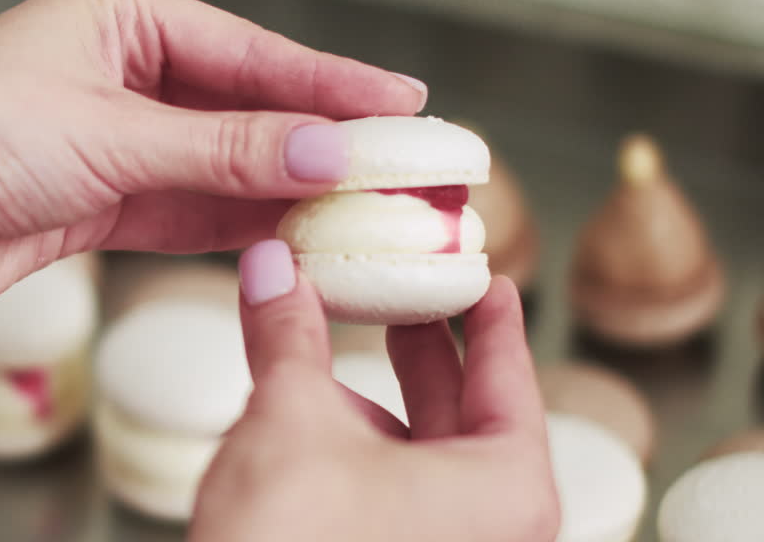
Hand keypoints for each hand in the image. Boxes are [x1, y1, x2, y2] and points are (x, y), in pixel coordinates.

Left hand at [0, 0, 425, 318]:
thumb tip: (328, 153)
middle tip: (397, 167)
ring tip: (361, 209)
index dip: (329, 81)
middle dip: (314, 142)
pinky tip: (289, 234)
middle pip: (240, 108)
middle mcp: (115, 71)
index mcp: (116, 15)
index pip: (248, 50)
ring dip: (281, 190)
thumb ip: (223, 151)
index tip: (402, 104)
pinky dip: (232, 223)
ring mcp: (106, 139)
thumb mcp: (109, 134)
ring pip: (217, 164)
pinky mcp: (92, 201)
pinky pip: (183, 208)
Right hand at [190, 241, 559, 541]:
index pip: (510, 382)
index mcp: (504, 493)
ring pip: (421, 460)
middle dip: (425, 355)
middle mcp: (491, 534)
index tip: (488, 282)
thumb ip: (290, 335)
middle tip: (406, 300)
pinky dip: (359, 452)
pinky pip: (394, 500)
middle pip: (467, 419)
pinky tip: (310, 422)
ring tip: (327, 356)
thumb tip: (273, 270)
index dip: (492, 322)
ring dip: (375, 404)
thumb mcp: (290, 416)